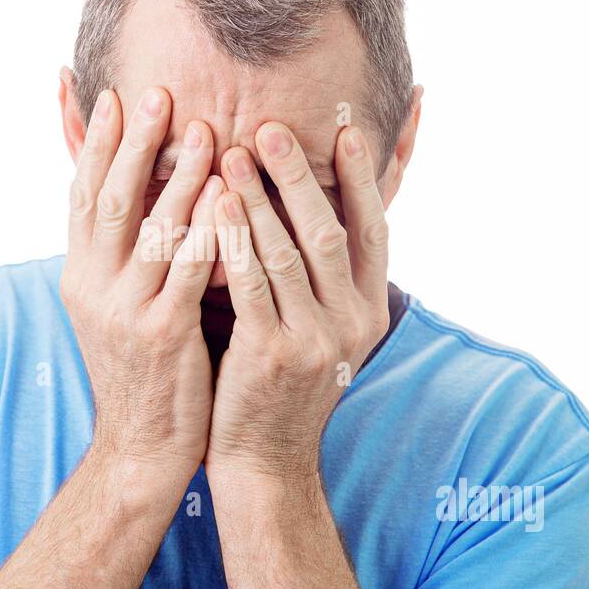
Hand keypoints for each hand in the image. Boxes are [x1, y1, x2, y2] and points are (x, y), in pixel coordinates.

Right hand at [61, 86, 224, 470]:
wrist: (139, 447)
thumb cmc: (142, 371)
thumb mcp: (116, 308)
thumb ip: (125, 255)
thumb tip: (139, 199)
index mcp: (79, 276)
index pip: (81, 196)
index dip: (97, 145)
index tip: (114, 97)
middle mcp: (92, 287)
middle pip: (110, 200)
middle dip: (134, 144)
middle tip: (158, 94)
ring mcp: (124, 310)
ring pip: (151, 229)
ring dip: (178, 177)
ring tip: (205, 132)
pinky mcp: (161, 334)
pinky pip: (189, 271)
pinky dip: (210, 231)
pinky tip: (230, 199)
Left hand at [208, 121, 390, 479]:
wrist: (264, 461)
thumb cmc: (281, 385)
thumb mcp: (321, 331)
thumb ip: (322, 277)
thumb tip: (319, 210)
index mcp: (369, 311)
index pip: (374, 231)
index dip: (363, 179)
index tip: (347, 130)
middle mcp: (352, 323)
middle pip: (330, 232)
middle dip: (301, 176)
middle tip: (272, 127)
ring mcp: (315, 341)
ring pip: (287, 253)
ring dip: (259, 198)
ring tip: (233, 152)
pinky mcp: (273, 355)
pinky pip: (251, 284)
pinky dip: (234, 240)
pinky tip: (214, 206)